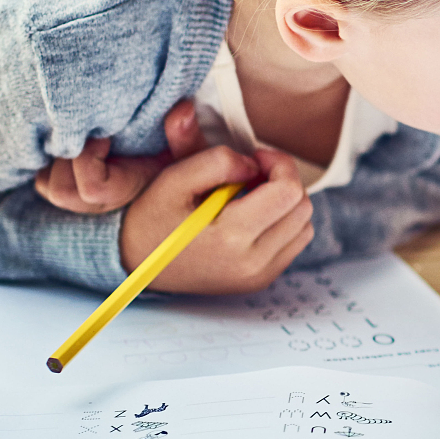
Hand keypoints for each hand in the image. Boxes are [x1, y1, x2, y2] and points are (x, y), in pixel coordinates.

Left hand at [34, 99, 204, 213]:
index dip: (89, 158)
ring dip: (57, 159)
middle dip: (68, 157)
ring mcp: (79, 201)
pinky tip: (70, 145)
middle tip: (85, 135)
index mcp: (125, 192)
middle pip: (61, 190)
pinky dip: (49, 161)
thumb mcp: (190, 153)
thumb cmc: (177, 164)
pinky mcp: (64, 192)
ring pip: (47, 184)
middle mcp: (98, 203)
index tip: (104, 136)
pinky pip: (41, 180)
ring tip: (78, 138)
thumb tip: (181, 109)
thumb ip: (187, 136)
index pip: (93, 188)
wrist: (169, 183)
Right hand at [119, 144, 313, 293]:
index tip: (255, 158)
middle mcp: (252, 263)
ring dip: (286, 203)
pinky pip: (293, 244)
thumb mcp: (172, 179)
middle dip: (284, 181)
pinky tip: (252, 216)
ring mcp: (259, 275)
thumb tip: (253, 163)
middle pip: (302, 208)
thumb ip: (215, 161)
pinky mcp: (260, 280)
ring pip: (304, 226)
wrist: (136, 262)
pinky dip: (282, 223)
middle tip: (252, 173)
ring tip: (251, 195)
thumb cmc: (153, 218)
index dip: (279, 164)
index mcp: (231, 237)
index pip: (289, 191)